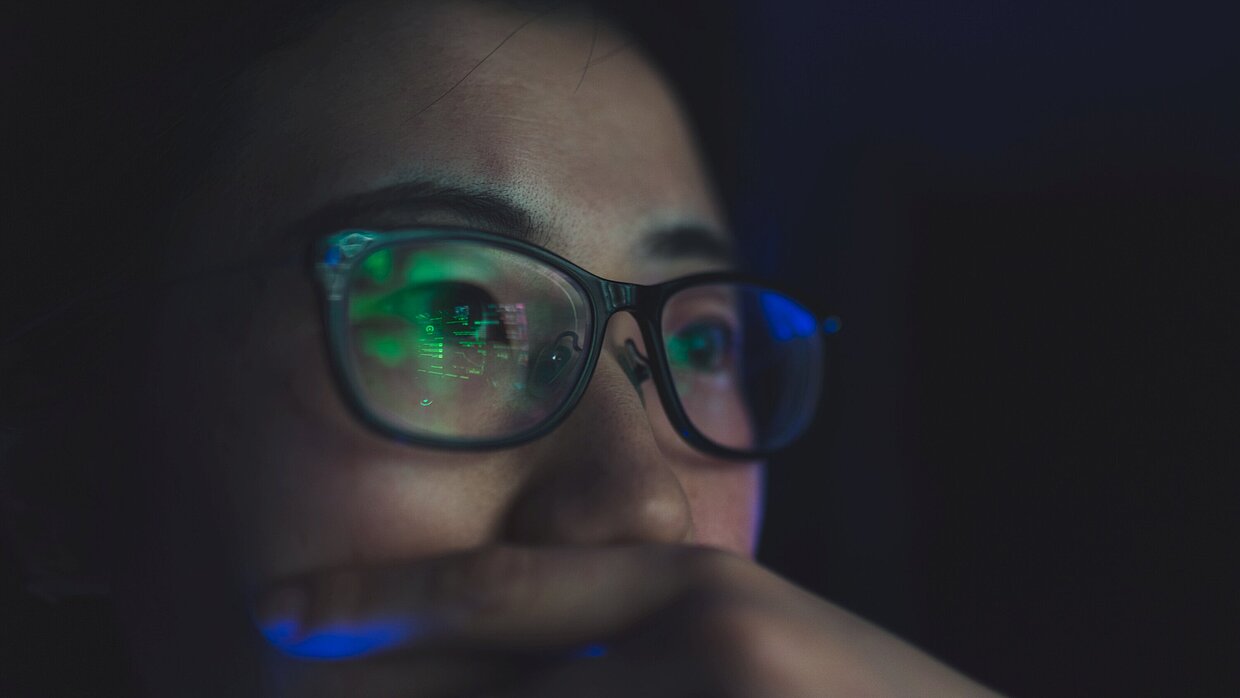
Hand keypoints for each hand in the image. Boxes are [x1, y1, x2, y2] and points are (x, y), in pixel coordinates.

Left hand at [254, 545, 996, 696]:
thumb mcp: (757, 640)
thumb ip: (642, 636)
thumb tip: (515, 661)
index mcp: (703, 591)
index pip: (497, 593)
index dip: (374, 597)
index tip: (277, 611)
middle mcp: (701, 644)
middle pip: (485, 692)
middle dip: (387, 695)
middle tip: (300, 680)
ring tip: (432, 689)